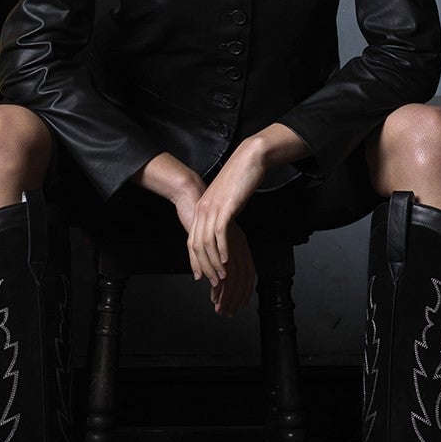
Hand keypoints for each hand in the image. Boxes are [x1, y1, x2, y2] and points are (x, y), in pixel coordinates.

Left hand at [184, 137, 265, 290]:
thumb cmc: (240, 178)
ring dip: (214, 262)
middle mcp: (203, 209)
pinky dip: (222, 249)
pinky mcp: (225, 207)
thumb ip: (220, 212)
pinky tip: (227, 260)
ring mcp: (213, 208)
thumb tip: (221, 227)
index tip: (200, 276)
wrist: (248, 159)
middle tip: (212, 282)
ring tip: (221, 276)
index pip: (192, 241)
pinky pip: (219, 233)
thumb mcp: (225, 199)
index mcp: (202, 208)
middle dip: (203, 266)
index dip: (194, 261)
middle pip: (196, 245)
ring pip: (207, 242)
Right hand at [208, 221, 254, 316]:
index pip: (249, 276)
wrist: (202, 203)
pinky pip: (220, 266)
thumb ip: (222, 263)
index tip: (239, 306)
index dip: (245, 292)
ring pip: (232, 277)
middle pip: (242, 280)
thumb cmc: (210, 225)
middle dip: (234, 299)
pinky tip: (214, 290)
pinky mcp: (218, 247)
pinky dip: (218, 281)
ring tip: (218, 306)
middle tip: (227, 312)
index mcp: (243, 249)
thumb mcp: (221, 244)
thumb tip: (218, 283)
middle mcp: (240, 249)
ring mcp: (230, 246)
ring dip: (225, 294)